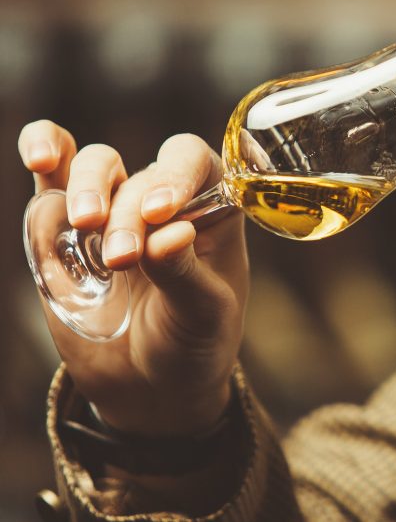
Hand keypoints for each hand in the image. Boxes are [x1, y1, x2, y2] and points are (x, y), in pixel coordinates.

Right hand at [19, 121, 248, 436]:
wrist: (150, 387)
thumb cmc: (193, 342)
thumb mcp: (204, 315)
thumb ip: (185, 275)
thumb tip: (171, 234)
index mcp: (212, 211)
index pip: (196, 163)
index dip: (177, 174)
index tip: (161, 212)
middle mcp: (162, 201)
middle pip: (142, 171)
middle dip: (128, 209)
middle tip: (122, 257)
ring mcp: (112, 209)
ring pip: (96, 164)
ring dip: (88, 186)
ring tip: (86, 224)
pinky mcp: (63, 227)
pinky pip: (52, 175)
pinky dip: (44, 151)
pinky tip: (40, 158)